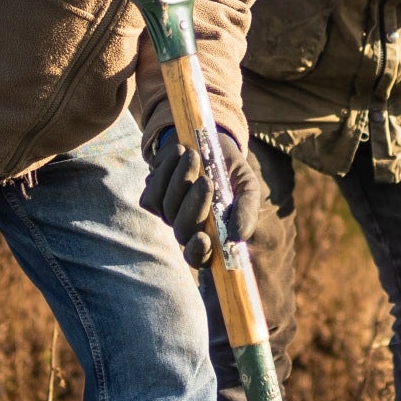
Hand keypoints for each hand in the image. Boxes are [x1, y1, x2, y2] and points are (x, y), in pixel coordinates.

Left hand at [141, 127, 262, 266]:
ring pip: (167, 208)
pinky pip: (153, 193)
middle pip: (182, 231)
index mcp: (212, 235)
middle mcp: (188, 229)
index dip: (199, 253)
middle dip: (194, 205)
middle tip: (207, 181)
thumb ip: (246, 211)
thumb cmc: (230, 171)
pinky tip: (178, 154)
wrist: (206, 142)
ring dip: (181, 179)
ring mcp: (168, 215)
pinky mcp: (153, 198)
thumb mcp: (247, 187)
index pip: (200, 258)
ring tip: (193, 154)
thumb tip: (238, 238)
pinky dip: (165, 171)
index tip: (204, 239)